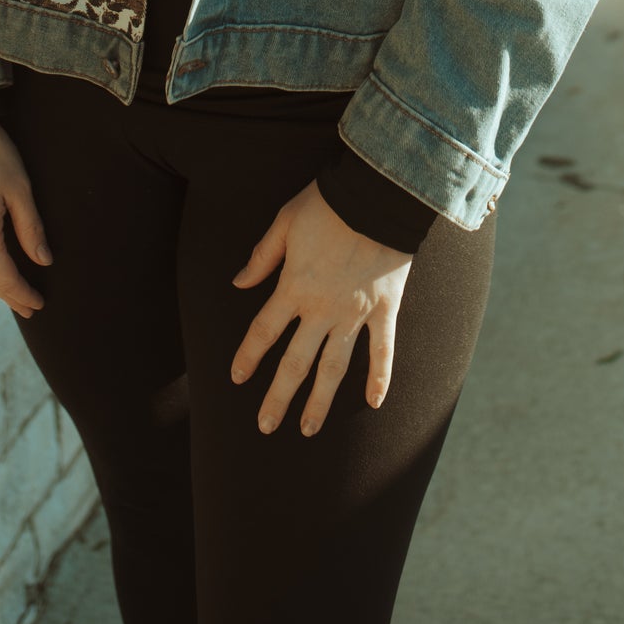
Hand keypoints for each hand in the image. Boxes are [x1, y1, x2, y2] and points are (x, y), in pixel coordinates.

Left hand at [230, 180, 412, 436]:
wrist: (377, 194)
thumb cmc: (328, 203)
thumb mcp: (284, 222)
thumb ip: (262, 256)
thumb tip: (238, 282)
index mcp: (294, 287)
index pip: (264, 331)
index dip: (248, 356)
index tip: (237, 378)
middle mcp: (323, 309)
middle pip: (295, 362)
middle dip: (278, 397)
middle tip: (265, 427)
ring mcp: (356, 313)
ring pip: (334, 367)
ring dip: (320, 401)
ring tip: (307, 429)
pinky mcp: (386, 309)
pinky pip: (383, 351)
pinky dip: (380, 378)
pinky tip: (373, 403)